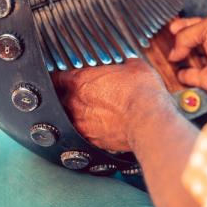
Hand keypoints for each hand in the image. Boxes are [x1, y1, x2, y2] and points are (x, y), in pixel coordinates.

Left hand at [53, 59, 173, 152]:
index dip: (58, 77)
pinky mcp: (93, 141)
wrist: (149, 121)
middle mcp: (76, 104)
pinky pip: (85, 134)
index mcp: (81, 82)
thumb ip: (125, 64)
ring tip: (91, 111)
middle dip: (66, 96)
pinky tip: (101, 126)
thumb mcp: (135, 67)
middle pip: (60, 100)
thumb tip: (129, 64)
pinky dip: (90, 130)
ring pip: (70, 119)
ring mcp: (83, 125)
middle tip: (78, 93)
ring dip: (77, 114)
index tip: (61, 77)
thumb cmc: (141, 93)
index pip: (57, 78)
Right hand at [168, 15, 206, 101]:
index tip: (170, 28)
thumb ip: (187, 34)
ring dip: (179, 57)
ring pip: (190, 59)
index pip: (196, 25)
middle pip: (191, 42)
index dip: (182, 26)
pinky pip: (191, 77)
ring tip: (170, 55)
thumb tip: (175, 49)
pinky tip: (178, 71)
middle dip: (179, 42)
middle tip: (167, 42)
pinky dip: (183, 74)